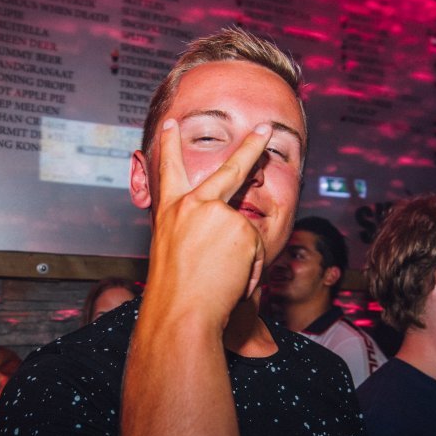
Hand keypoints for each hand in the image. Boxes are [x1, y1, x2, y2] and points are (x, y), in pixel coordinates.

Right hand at [145, 118, 272, 328]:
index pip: (170, 170)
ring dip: (242, 259)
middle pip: (229, 168)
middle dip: (250, 145)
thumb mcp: (175, 251)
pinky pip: (256, 249)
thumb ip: (198, 230)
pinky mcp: (241, 229)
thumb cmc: (176, 292)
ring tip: (219, 279)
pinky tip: (229, 281)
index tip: (171, 124)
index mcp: (171, 211)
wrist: (181, 312)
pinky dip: (249, 270)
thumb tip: (232, 224)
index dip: (170, 145)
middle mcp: (193, 205)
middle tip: (265, 127)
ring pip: (247, 232)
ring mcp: (218, 214)